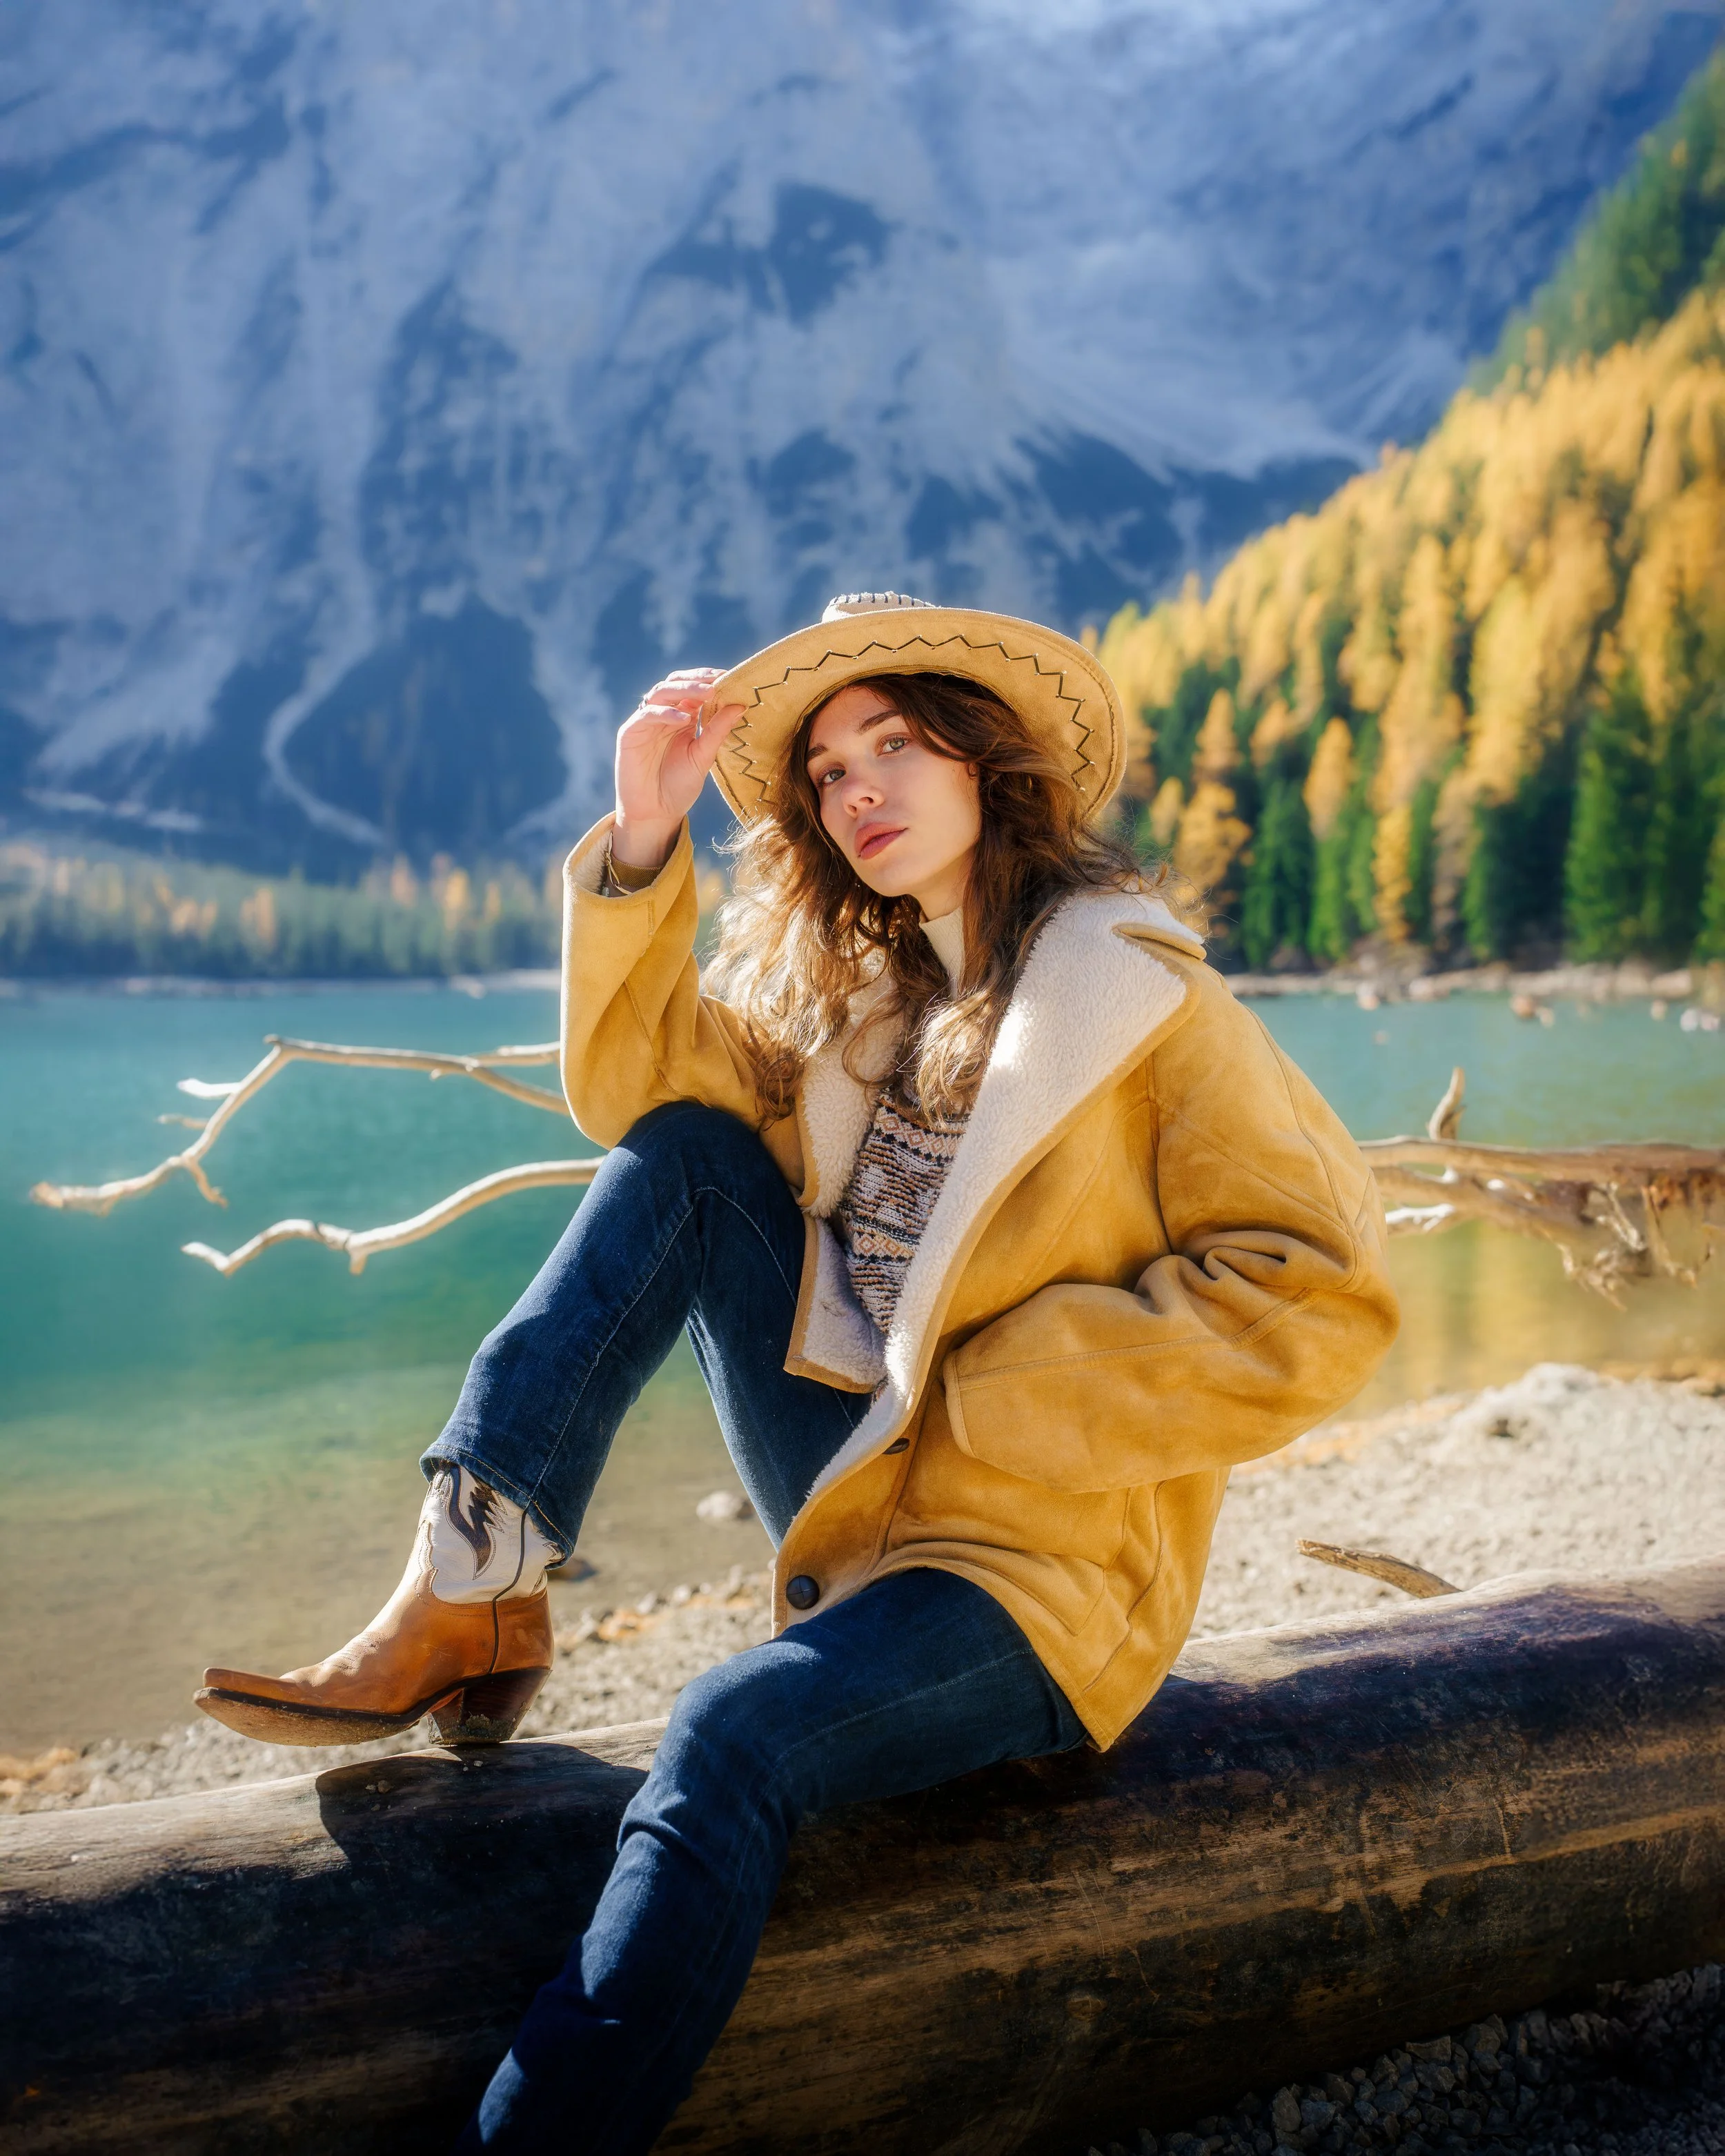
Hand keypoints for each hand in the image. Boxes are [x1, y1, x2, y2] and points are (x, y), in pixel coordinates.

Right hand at [612, 669, 743, 869]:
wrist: (655, 813)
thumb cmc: (679, 786)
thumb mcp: (703, 756)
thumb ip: (717, 731)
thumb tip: (741, 705)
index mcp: (682, 717)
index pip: (694, 689)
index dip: (710, 680)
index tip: (732, 676)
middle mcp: (663, 715)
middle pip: (676, 684)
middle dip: (697, 680)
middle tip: (719, 679)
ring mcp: (645, 722)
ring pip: (661, 692)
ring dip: (684, 689)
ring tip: (708, 692)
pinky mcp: (630, 733)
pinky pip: (646, 715)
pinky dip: (665, 713)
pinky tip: (684, 719)